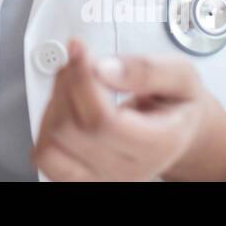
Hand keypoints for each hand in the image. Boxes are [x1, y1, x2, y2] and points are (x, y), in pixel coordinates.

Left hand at [31, 38, 225, 180]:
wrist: (177, 129)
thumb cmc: (176, 103)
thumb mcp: (180, 75)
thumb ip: (147, 70)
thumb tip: (104, 70)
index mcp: (159, 144)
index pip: (103, 121)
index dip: (82, 79)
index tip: (79, 48)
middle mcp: (129, 169)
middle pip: (72, 128)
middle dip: (68, 82)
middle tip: (81, 59)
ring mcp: (103, 177)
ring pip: (53, 142)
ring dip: (55, 102)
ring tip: (75, 80)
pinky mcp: (81, 177)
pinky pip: (45, 155)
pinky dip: (46, 125)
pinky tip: (65, 105)